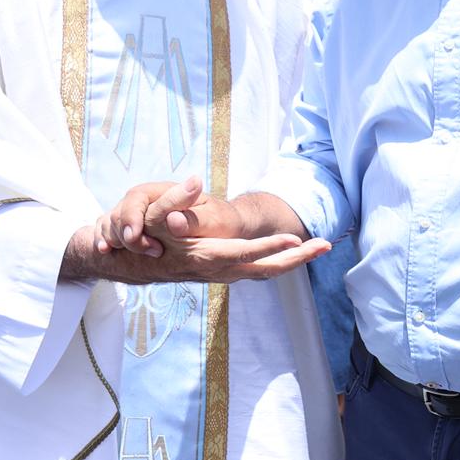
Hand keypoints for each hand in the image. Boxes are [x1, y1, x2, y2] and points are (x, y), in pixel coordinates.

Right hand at [69, 177, 327, 284]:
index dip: (269, 247)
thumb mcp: (153, 214)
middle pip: (265, 270)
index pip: (243, 254)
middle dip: (297, 258)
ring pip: (266, 272)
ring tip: (321, 246)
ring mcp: (223, 275)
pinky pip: (259, 270)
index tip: (296, 238)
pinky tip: (295, 252)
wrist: (132, 262)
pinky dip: (280, 261)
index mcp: (204, 257)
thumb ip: (172, 201)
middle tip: (327, 245)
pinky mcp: (225, 272)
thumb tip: (192, 185)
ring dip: (294, 260)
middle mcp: (218, 271)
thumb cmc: (144, 235)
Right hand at [95, 176, 241, 255]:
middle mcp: (148, 202)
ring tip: (112, 251)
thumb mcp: (214, 221)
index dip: (131, 216)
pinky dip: (103, 241)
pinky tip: (104, 252)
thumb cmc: (220, 223)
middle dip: (122, 231)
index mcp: (166, 193)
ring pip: (111, 223)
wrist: (220, 231)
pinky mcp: (132, 230)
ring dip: (112, 238)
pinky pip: (108, 233)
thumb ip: (194, 220)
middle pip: (120, 211)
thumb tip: (174, 221)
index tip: (133, 235)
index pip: (138, 197)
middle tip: (134, 246)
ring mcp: (138, 216)